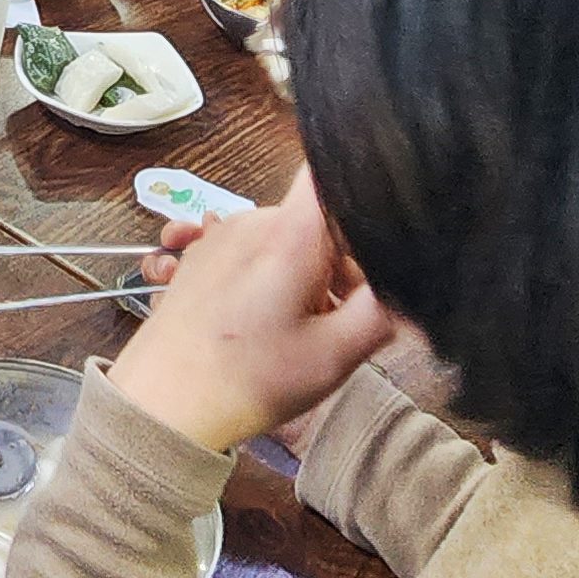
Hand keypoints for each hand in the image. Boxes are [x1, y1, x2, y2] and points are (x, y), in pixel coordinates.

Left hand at [112, 170, 398, 453]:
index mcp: (290, 233)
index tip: (382, 237)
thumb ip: (382, 311)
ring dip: (308, 274)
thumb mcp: (332, 355)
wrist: (162, 406)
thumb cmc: (250, 381)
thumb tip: (416, 286)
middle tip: (346, 316)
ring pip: (289, 237)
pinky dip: (275, 278)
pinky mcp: (203, 257)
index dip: (365, 191)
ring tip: (304, 329)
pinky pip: (256, 251)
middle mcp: (253, 220)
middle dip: (343, 260)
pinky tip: (271, 323)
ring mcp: (222, 236)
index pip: (332, 172)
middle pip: (319, 218)